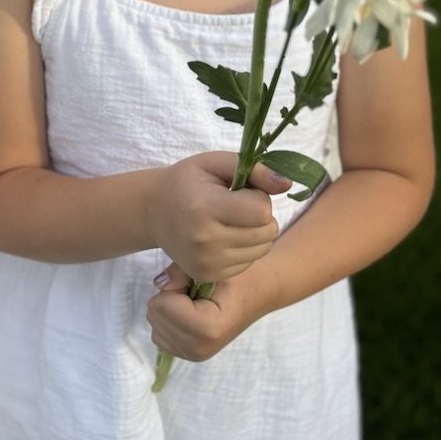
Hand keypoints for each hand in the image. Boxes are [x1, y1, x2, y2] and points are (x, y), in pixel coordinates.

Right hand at [145, 152, 290, 281]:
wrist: (153, 211)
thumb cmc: (186, 182)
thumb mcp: (215, 163)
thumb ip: (253, 170)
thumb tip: (287, 183)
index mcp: (205, 208)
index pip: (261, 211)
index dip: (257, 196)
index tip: (239, 191)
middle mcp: (205, 240)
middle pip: (267, 232)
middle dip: (260, 216)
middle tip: (236, 205)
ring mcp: (206, 262)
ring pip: (263, 249)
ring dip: (255, 233)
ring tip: (231, 220)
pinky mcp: (207, 275)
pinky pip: (248, 263)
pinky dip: (244, 248)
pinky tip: (224, 236)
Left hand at [146, 262, 267, 361]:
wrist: (261, 290)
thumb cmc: (240, 275)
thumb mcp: (212, 266)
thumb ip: (179, 271)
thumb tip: (158, 284)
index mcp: (206, 329)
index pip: (160, 305)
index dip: (174, 286)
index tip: (197, 282)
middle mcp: (199, 348)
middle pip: (155, 315)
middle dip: (170, 297)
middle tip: (197, 291)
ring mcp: (195, 355)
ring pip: (155, 325)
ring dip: (169, 308)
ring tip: (196, 302)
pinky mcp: (191, 355)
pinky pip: (160, 335)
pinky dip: (170, 320)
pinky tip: (191, 313)